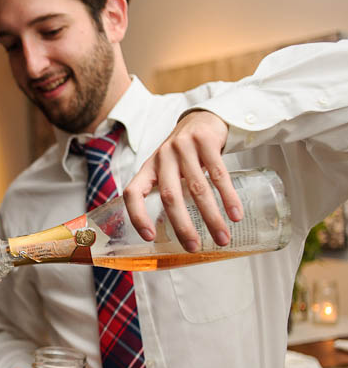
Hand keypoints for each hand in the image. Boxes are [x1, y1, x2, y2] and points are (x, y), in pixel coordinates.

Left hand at [123, 110, 241, 251]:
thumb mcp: (166, 170)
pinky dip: (228, 197)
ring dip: (211, 217)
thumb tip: (176, 235)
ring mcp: (183, 148)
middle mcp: (163, 158)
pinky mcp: (206, 141)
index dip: (137, 216)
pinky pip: (218, 174)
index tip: (150, 237)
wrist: (202, 120)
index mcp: (148, 168)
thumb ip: (167, 193)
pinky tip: (235, 214)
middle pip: (169, 196)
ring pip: (197, 189)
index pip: (133, 193)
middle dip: (182, 226)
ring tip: (222, 238)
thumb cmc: (182, 155)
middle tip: (194, 247)